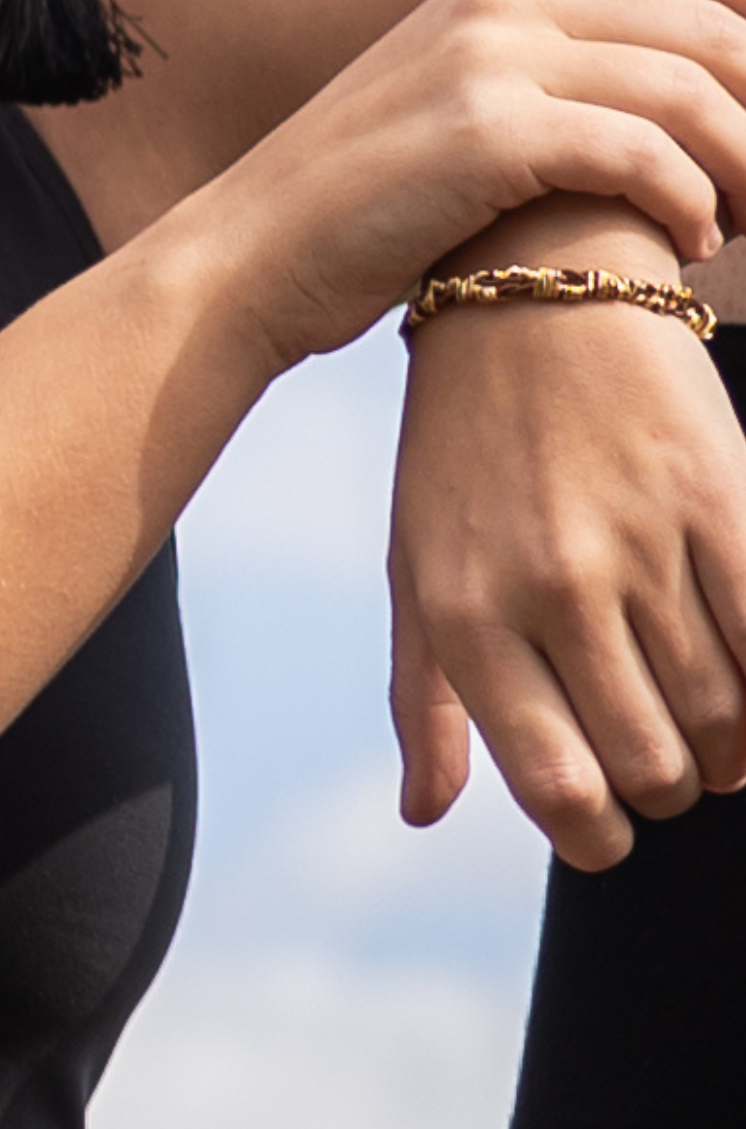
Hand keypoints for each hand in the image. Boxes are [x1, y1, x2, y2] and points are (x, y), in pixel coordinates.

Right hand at [211, 0, 745, 372]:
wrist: (250, 253)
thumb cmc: (367, 202)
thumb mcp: (456, 98)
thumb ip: (551, 69)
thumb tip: (692, 93)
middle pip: (711, 29)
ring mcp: (489, 54)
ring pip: (692, 90)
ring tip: (741, 220)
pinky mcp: (486, 129)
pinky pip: (646, 154)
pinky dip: (691, 204)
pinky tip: (692, 244)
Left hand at [387, 199, 745, 869]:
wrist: (529, 293)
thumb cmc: (463, 448)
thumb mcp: (415, 563)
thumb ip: (425, 696)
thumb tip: (426, 813)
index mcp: (467, 613)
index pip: (563, 789)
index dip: (600, 835)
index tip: (610, 825)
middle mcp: (550, 587)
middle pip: (657, 766)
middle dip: (669, 781)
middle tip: (663, 750)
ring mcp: (640, 544)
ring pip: (730, 718)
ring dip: (729, 740)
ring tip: (706, 706)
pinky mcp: (719, 497)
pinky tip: (744, 660)